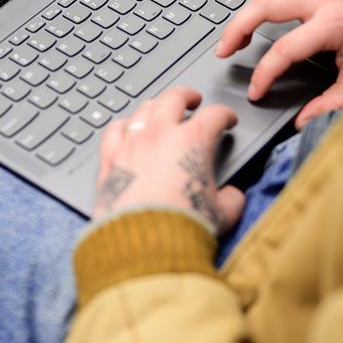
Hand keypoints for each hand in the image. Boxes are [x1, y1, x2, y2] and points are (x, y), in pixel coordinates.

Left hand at [92, 87, 245, 232]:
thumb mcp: (223, 214)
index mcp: (193, 141)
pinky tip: (127, 129)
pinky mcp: (110, 161)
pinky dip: (124, 125)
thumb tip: (232, 196)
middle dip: (187, 95)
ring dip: (156, 106)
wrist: (145, 246)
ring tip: (161, 110)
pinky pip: (114, 130)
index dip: (225, 115)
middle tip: (193, 99)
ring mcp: (131, 145)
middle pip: (174, 97)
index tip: (227, 120)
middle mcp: (160, 135)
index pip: (214, 115)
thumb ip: (232, 198)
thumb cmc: (181, 228)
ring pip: (143, 109)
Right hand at [215, 0, 342, 127]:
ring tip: (235, 32)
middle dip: (238, 28)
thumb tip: (303, 121)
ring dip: (248, 7)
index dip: (264, 73)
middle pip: (266, 6)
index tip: (255, 91)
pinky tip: (265, 1)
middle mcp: (324, 1)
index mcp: (333, 24)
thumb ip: (329, 105)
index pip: (284, 49)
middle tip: (223, 51)